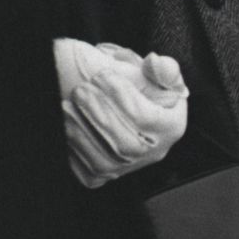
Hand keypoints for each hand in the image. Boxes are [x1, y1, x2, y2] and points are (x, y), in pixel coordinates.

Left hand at [55, 39, 190, 186]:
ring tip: (67, 106)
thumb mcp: (151, 70)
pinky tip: (66, 129)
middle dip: (100, 116)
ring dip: (83, 133)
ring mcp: (130, 166)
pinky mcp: (106, 174)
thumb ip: (162, 67)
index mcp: (172, 126)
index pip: (147, 117)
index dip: (123, 96)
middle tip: (81, 90)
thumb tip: (156, 64)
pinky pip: (91, 174)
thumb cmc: (133, 82)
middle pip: (129, 144)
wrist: (111, 100)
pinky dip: (76, 154)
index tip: (102, 75)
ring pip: (108, 162)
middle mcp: (155, 151)